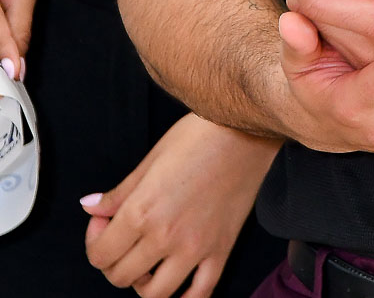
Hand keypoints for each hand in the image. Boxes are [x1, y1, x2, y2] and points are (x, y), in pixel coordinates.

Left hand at [82, 113, 278, 297]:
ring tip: (148, 261)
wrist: (247, 128)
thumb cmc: (201, 134)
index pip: (100, 254)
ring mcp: (195, 248)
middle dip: (113, 261)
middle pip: (120, 277)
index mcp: (142, 210)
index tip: (104, 223)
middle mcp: (165, 236)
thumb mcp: (152, 157)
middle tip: (123, 238)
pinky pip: (200, 294)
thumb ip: (119, 192)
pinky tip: (178, 285)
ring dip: (143, 283)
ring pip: (155, 294)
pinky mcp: (221, 250)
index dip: (94, 240)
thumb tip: (90, 207)